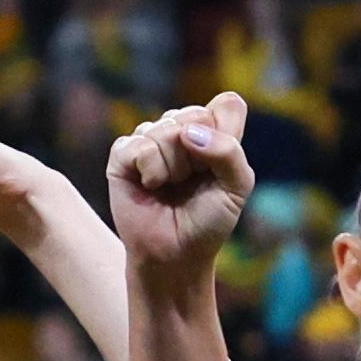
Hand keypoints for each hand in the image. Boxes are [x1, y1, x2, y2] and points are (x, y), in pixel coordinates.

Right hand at [106, 94, 254, 279]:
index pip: (226, 105)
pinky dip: (151, 170)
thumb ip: (229, 151)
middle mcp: (180, 128)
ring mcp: (151, 138)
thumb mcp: (237, 187)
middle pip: (195, 115)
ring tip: (170, 187)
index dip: (226, 135)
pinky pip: (141, 145)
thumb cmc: (207, 222)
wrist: (175, 256)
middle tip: (191, 182)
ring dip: (174, 168)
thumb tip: (188, 132)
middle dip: (198, 156)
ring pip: (167, 128)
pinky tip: (150, 186)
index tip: (219, 169)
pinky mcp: (124, 153)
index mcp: (212, 131)